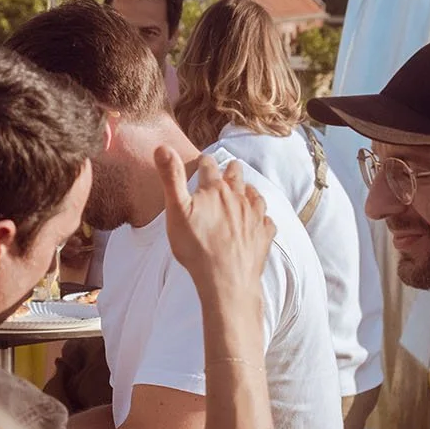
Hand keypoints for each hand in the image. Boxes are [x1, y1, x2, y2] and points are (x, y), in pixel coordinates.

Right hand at [155, 148, 273, 304]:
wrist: (226, 281)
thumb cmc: (197, 247)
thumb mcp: (176, 210)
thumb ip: (171, 177)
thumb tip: (162, 147)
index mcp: (215, 190)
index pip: (209, 166)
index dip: (204, 162)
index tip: (203, 161)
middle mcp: (238, 198)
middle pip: (236, 175)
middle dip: (230, 170)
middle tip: (229, 168)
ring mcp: (254, 216)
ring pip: (255, 195)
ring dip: (248, 190)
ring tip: (245, 190)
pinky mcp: (264, 235)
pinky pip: (267, 220)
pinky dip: (263, 217)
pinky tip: (259, 220)